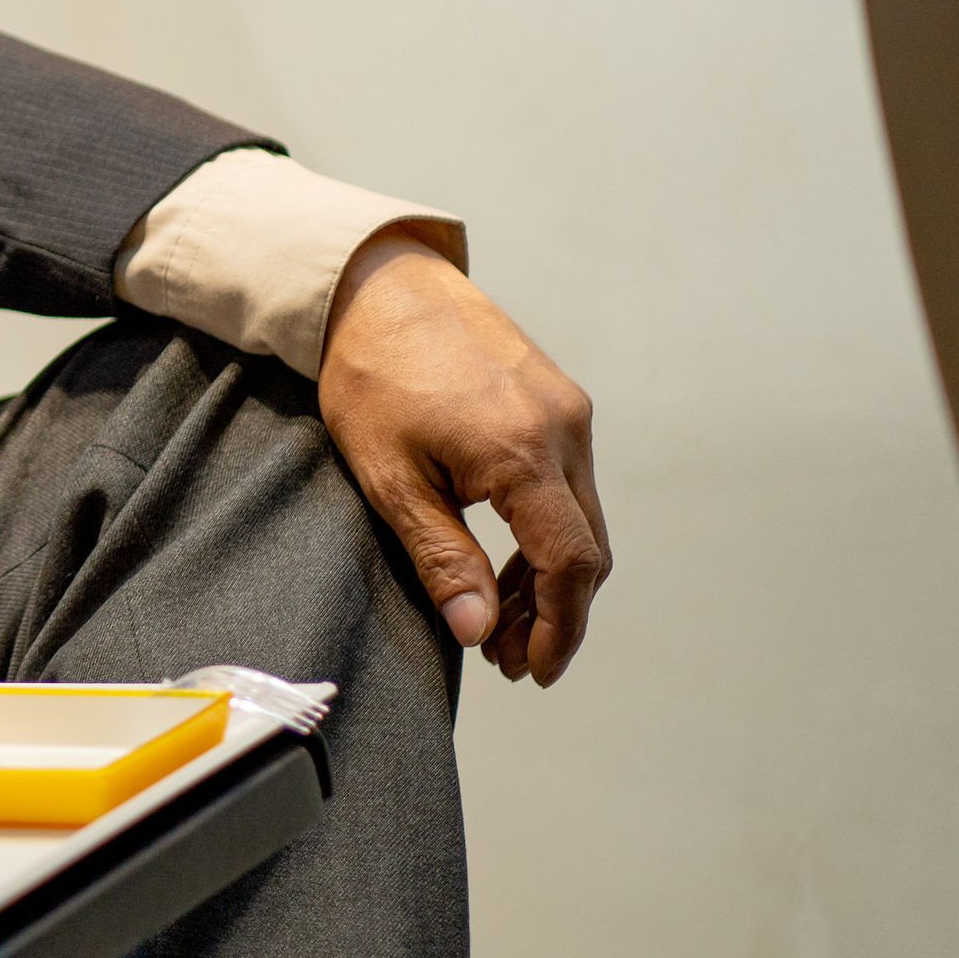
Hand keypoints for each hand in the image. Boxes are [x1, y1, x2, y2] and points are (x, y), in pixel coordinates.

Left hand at [315, 232, 607, 682]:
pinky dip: (546, 532)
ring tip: (498, 620)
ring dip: (549, 577)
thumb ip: (441, 556)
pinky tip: (505, 562)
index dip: (559, 628)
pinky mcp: (559, 400)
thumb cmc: (371, 374)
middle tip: (505, 657)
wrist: (379, 286)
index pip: (570, 563)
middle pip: (587, 548)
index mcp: (523, 451)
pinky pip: (570, 484)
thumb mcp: (390, 477)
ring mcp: (568, 410)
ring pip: (581, 519)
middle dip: (554, 614)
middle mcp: (564, 429)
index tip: (532, 670)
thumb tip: (476, 630)